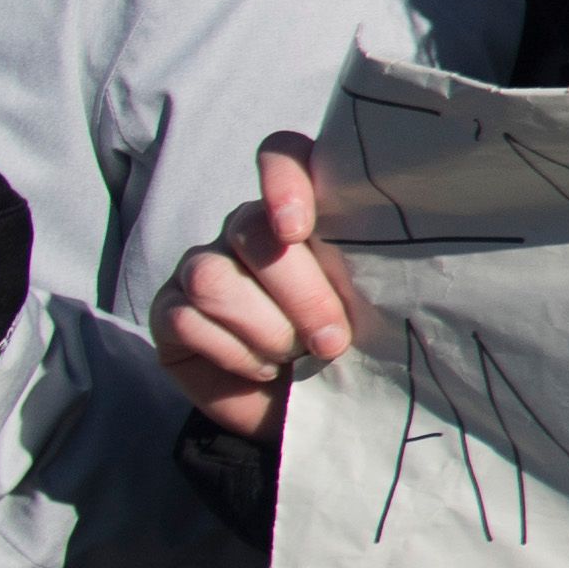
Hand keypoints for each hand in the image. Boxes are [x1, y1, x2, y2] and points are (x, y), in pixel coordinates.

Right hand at [153, 135, 355, 441]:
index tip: (299, 229)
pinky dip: (234, 352)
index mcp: (304, 212)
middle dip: (299, 293)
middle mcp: (247, 229)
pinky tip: (262, 368)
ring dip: (265, 328)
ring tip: (295, 356)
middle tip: (332, 340)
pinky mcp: (171, 311)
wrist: (320, 412)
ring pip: (214, 277)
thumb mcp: (377, 306)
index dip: (284, 181)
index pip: (282, 156)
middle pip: (251, 228)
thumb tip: (397, 258)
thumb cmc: (356, 348)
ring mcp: (203, 266)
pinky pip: (187, 320)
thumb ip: (374, 268)